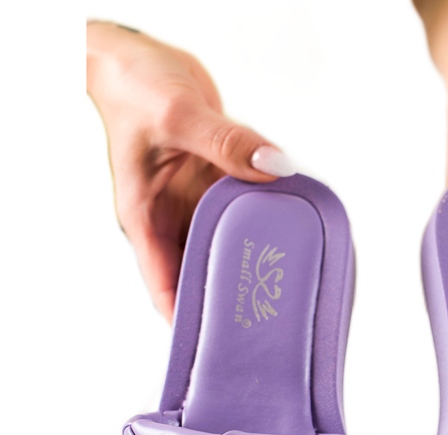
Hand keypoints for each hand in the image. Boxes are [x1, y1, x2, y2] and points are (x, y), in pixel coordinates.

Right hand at [87, 23, 294, 320]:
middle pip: (203, 276)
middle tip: (271, 326)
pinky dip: (269, 225)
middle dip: (233, 301)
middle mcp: (174, 220)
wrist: (145, 60)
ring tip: (291, 292)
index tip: (219, 345)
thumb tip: (274, 166)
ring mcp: (198, 205)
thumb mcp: (176, 116)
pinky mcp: (220, 186)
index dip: (189, 321)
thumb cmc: (136, 88)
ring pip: (229, 249)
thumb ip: (225, 143)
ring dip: (256, 265)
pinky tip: (296, 238)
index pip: (165, 286)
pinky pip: (249, 213)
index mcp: (146, 220)